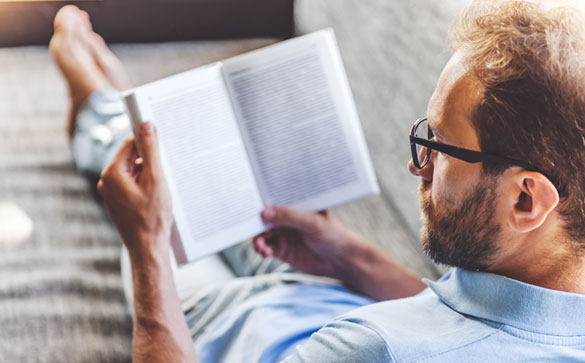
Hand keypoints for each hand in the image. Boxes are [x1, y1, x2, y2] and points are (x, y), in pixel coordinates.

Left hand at [97, 122, 172, 258]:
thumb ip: (150, 150)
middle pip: (130, 157)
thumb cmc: (152, 217)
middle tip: (164, 173)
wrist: (148, 247)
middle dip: (149, 162)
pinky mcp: (118, 202)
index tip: (162, 142)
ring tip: (160, 190)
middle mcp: (107, 182)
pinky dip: (145, 185)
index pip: (129, 144)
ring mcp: (111, 193)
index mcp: (112, 174)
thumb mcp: (156, 179)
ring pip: (132, 171)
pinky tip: (156, 197)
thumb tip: (146, 125)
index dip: (147, 142)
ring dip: (148, 174)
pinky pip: (132, 184)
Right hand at [253, 206, 363, 277]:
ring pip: (261, 233)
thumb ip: (289, 217)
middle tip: (246, 225)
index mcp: (294, 204)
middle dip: (254, 221)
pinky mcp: (281, 249)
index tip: (249, 202)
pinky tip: (264, 252)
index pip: (274, 198)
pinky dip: (261, 249)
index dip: (260, 198)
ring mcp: (282, 233)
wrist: (341, 261)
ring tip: (260, 246)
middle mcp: (286, 217)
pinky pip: (265, 248)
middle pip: (263, 216)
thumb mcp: (313, 223)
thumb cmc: (333, 235)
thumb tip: (265, 212)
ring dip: (257, 239)